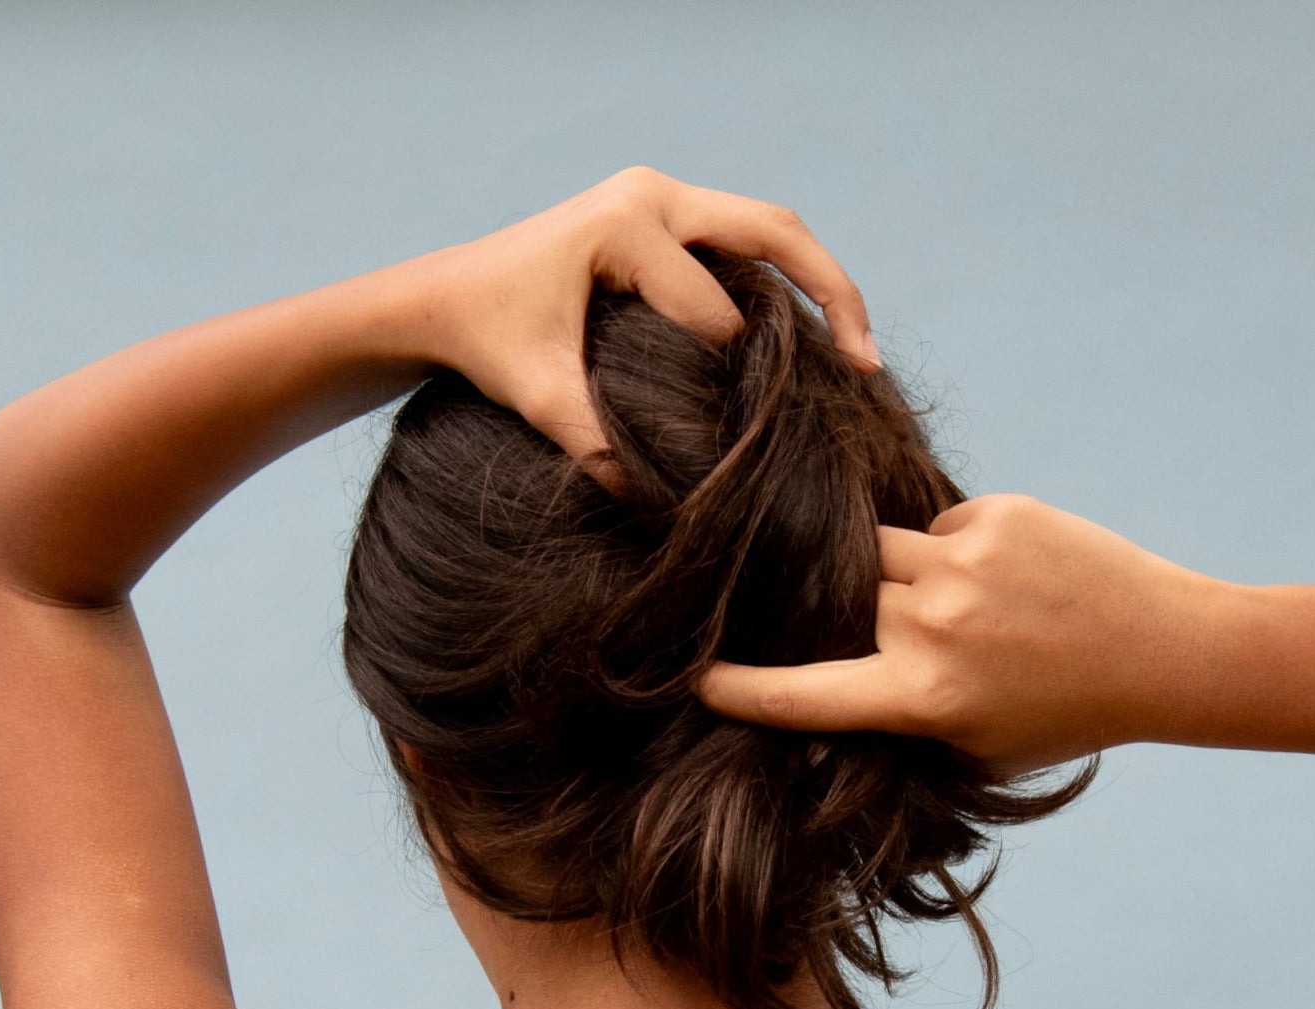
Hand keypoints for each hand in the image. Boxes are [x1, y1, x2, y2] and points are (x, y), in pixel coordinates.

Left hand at [393, 166, 878, 470]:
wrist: (448, 296)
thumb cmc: (489, 341)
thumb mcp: (537, 398)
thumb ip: (593, 445)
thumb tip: (655, 508)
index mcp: (625, 223)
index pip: (711, 306)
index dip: (728, 373)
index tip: (732, 435)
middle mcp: (654, 195)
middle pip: (775, 231)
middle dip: (832, 294)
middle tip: (866, 364)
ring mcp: (666, 198)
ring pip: (772, 231)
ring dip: (821, 286)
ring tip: (860, 356)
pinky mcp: (671, 218)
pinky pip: (749, 242)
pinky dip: (789, 287)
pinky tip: (814, 344)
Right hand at [696, 495, 1221, 772]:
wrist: (1162, 651)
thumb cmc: (1063, 713)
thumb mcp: (975, 746)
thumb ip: (903, 720)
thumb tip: (829, 692)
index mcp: (923, 699)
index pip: (804, 692)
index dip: (741, 687)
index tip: (695, 678)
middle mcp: (933, 628)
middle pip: (839, 601)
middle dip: (848, 613)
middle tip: (885, 628)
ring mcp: (963, 565)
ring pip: (880, 552)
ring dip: (899, 577)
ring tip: (960, 606)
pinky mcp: (994, 516)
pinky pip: (937, 526)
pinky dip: (955, 551)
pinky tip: (1006, 580)